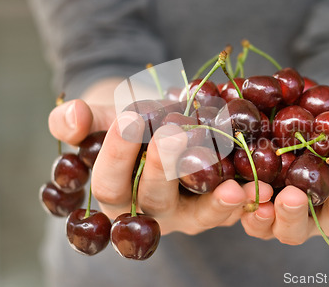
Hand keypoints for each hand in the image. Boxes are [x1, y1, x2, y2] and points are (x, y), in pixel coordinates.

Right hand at [49, 96, 259, 235]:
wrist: (160, 118)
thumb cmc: (127, 118)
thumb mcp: (102, 114)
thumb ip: (80, 118)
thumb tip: (70, 119)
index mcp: (114, 193)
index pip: (110, 182)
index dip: (117, 154)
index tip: (130, 118)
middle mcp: (148, 210)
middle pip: (154, 199)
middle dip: (164, 167)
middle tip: (175, 134)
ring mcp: (185, 212)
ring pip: (197, 215)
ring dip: (214, 201)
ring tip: (231, 186)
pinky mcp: (215, 207)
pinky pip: (229, 210)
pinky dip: (244, 201)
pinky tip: (258, 188)